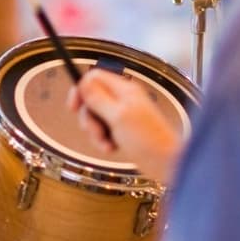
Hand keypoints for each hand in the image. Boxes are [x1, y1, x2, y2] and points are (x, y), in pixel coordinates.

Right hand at [68, 69, 183, 183]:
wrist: (165, 163)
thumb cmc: (148, 140)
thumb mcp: (118, 116)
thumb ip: (98, 98)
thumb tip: (83, 81)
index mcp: (124, 89)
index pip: (94, 77)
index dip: (81, 90)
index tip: (74, 107)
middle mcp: (123, 99)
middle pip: (91, 98)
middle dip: (88, 117)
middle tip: (96, 129)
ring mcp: (123, 115)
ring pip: (95, 117)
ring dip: (95, 132)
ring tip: (106, 143)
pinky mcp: (122, 130)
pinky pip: (103, 131)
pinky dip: (103, 141)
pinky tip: (112, 148)